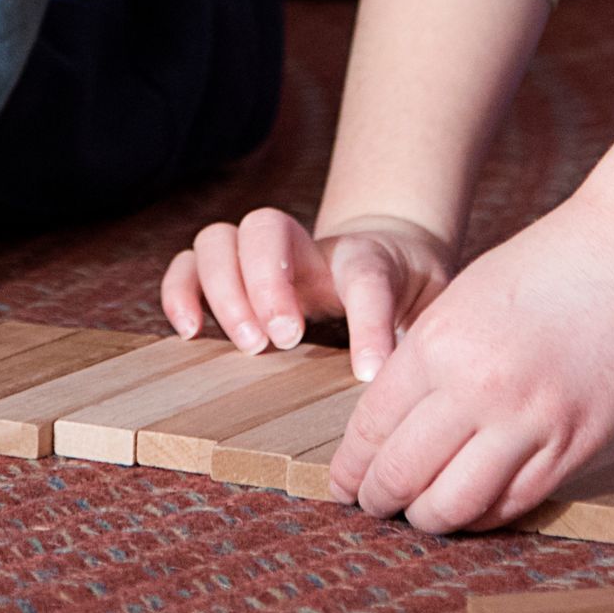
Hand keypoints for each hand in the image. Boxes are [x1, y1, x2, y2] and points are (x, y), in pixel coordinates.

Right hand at [160, 208, 454, 380]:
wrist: (389, 254)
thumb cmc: (408, 290)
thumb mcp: (432, 310)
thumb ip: (422, 337)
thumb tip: (403, 384)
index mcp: (365, 256)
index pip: (366, 276)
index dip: (368, 325)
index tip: (367, 374)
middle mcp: (306, 246)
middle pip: (268, 228)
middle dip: (267, 284)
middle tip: (285, 340)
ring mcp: (262, 254)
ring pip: (219, 239)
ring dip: (225, 290)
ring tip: (251, 346)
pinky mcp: (230, 272)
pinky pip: (188, 265)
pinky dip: (181, 292)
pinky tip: (192, 332)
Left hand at [324, 192, 613, 534]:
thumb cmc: (545, 268)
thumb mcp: (461, 303)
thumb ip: (424, 363)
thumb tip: (389, 430)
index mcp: (438, 344)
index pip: (372, 430)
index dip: (351, 469)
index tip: (341, 486)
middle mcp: (478, 389)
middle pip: (403, 475)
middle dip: (377, 500)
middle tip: (372, 505)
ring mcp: (531, 422)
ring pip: (455, 505)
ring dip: (427, 518)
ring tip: (420, 514)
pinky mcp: (575, 444)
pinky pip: (514, 503)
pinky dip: (483, 515)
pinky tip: (471, 507)